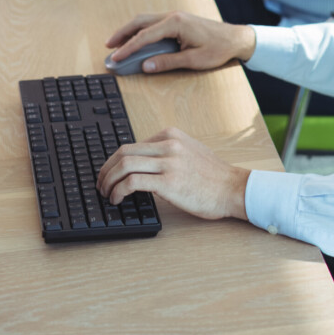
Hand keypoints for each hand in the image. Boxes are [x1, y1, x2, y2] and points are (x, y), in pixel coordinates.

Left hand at [97, 127, 249, 221]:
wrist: (233, 189)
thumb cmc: (213, 176)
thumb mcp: (189, 151)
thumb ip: (167, 151)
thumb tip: (142, 162)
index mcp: (170, 135)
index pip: (131, 144)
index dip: (114, 161)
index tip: (108, 174)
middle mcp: (168, 144)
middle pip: (123, 152)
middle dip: (105, 170)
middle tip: (100, 184)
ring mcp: (168, 162)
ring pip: (124, 165)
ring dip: (108, 181)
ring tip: (106, 194)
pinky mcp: (169, 181)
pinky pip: (132, 182)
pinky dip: (118, 190)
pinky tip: (117, 199)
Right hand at [105, 11, 255, 72]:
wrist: (235, 38)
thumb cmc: (218, 49)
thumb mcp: (193, 60)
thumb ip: (168, 62)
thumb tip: (146, 66)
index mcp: (175, 23)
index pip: (144, 36)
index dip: (127, 48)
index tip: (115, 58)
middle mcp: (172, 16)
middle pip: (140, 22)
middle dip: (122, 34)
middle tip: (108, 47)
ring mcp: (175, 16)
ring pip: (145, 20)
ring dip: (129, 30)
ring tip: (116, 43)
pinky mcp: (177, 20)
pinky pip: (153, 22)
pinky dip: (140, 30)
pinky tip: (136, 39)